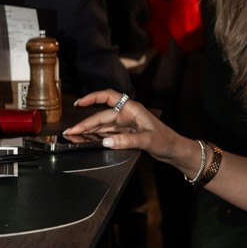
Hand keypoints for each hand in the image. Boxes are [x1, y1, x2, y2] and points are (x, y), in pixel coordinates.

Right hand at [64, 90, 184, 164]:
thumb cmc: (166, 141)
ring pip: (103, 125)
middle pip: (102, 116)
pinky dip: (98, 136)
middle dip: (86, 123)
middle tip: (72, 131)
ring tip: (75, 135)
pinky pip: (108, 133)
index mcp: (132, 109)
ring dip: (89, 130)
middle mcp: (127, 114)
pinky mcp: (126, 134)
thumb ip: (126, 141)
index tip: (80, 102)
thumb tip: (106, 142)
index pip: (109, 97)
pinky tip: (88, 139)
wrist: (174, 150)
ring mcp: (126, 124)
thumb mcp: (147, 140)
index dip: (93, 97)